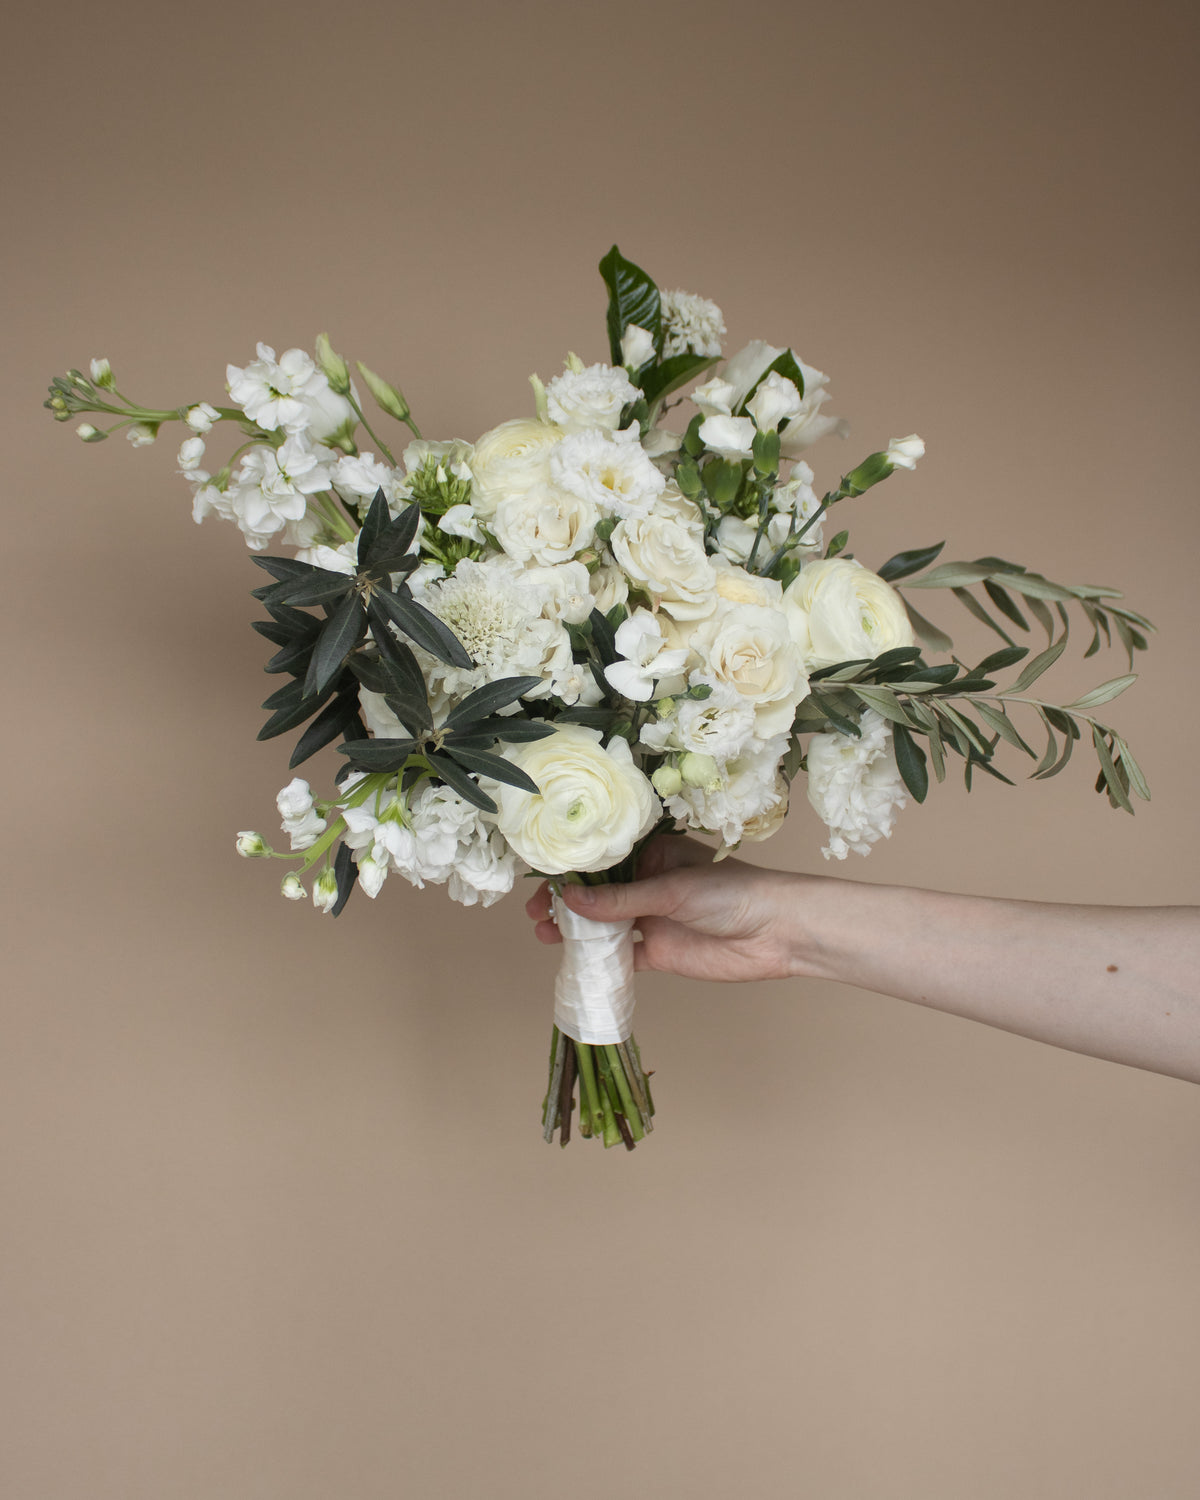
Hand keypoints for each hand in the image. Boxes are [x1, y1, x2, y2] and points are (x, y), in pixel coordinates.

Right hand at [524, 835, 805, 982]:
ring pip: (604, 926)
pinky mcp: (660, 952)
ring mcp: (653, 919)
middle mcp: (649, 885)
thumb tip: (570, 900)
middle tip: (536, 916)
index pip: (602, 860)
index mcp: (653, 855)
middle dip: (565, 904)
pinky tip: (575, 963)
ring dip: (576, 932)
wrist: (777, 933)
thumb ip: (620, 899)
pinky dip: (599, 961)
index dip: (570, 871)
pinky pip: (622, 957)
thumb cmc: (732, 893)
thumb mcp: (672, 889)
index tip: (541, 883)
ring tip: (545, 937)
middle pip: (596, 894)